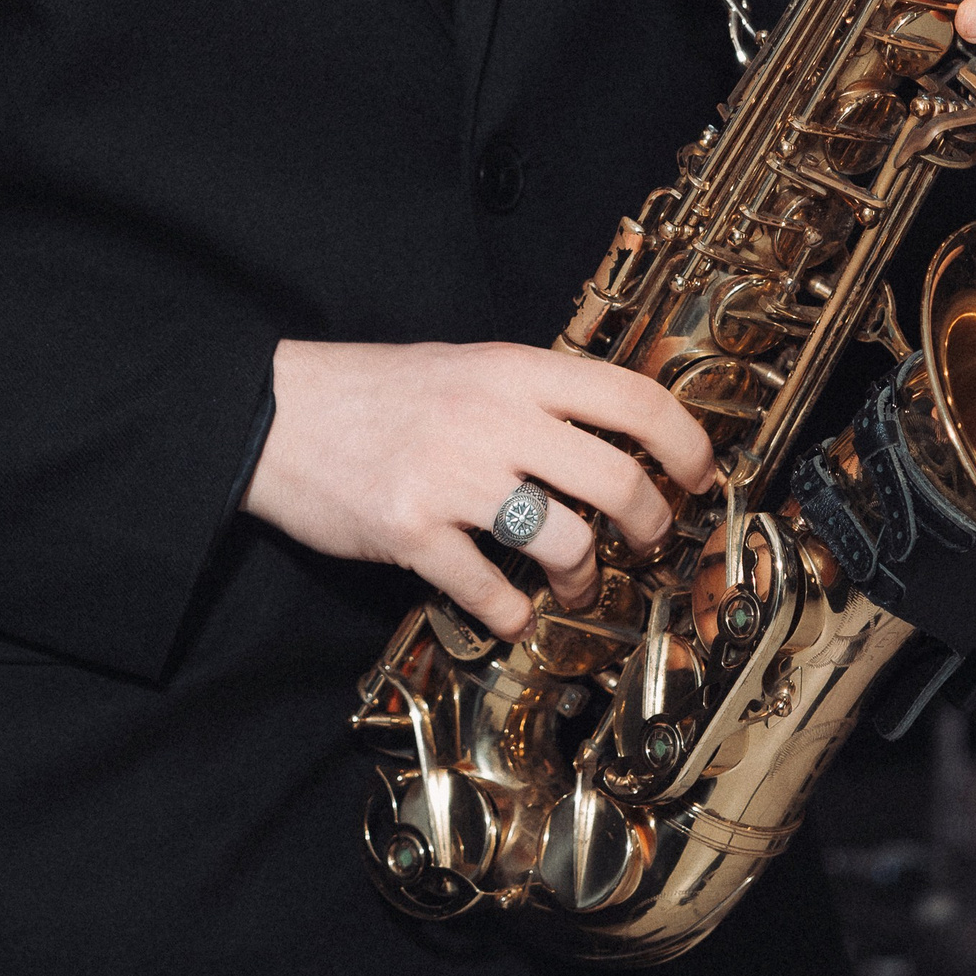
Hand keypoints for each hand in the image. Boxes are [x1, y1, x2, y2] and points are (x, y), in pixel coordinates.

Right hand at [246, 340, 716, 641]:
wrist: (275, 413)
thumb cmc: (376, 391)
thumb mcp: (465, 365)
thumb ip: (532, 394)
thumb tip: (613, 432)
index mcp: (513, 369)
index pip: (632, 397)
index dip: (685, 442)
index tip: (701, 475)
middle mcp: (492, 417)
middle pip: (616, 479)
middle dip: (650, 523)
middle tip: (649, 538)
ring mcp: (453, 477)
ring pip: (565, 541)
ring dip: (586, 578)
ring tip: (577, 585)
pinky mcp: (412, 531)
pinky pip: (490, 588)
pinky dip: (513, 611)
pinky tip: (514, 611)